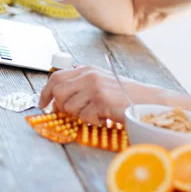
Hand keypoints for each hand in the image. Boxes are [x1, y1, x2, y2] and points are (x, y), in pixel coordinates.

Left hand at [38, 65, 159, 123]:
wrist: (147, 100)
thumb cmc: (125, 95)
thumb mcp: (101, 82)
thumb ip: (81, 86)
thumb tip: (57, 100)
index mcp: (87, 69)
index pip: (56, 77)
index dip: (45, 92)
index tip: (42, 104)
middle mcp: (89, 76)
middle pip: (58, 92)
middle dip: (60, 107)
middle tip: (72, 114)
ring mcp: (95, 88)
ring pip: (69, 107)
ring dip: (81, 116)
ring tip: (96, 114)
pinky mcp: (101, 101)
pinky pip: (84, 117)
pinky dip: (93, 122)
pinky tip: (105, 118)